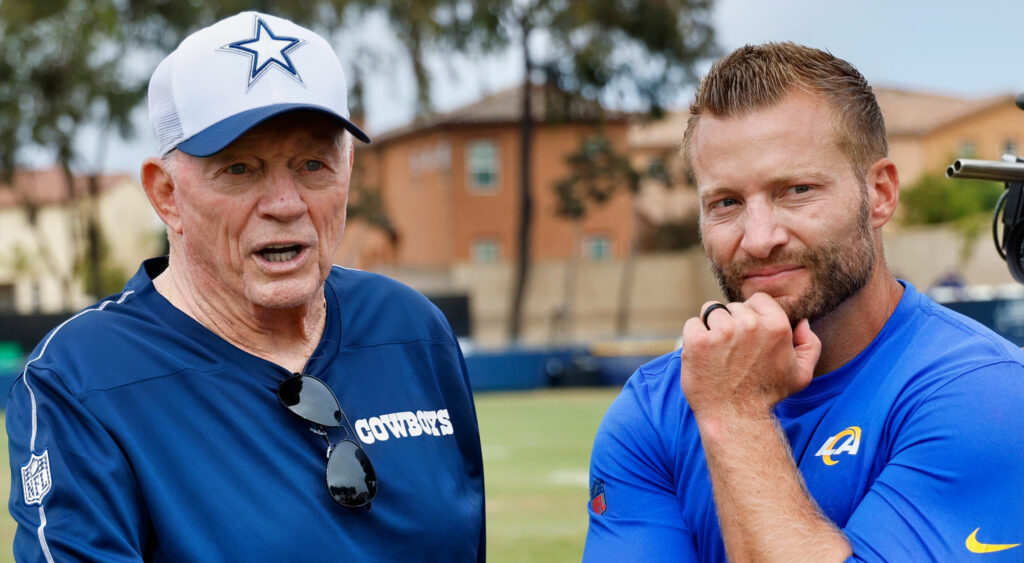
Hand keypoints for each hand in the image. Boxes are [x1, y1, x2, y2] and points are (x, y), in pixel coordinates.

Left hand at [680, 292, 820, 420]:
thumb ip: (809, 344)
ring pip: (710, 312)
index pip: (758, 300)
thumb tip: (802, 321)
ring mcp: (722, 332)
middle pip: (732, 306)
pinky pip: (692, 325)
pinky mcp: (698, 341)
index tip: (748, 336)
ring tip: (718, 354)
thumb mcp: (801, 374)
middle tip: (733, 352)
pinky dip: (694, 337)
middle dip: (731, 324)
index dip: (752, 316)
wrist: (734, 418)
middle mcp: (750, 325)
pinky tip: (703, 356)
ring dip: (712, 328)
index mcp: (776, 326)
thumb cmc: (766, 396)